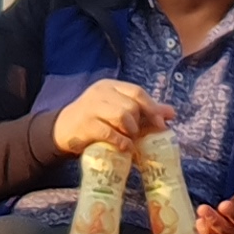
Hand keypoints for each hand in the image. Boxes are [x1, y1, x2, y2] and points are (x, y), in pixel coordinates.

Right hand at [45, 80, 171, 160]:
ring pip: (121, 115)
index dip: (152, 107)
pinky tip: (124, 147)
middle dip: (138, 122)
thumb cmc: (95, 119)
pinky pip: (109, 132)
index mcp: (110, 86)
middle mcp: (100, 93)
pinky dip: (120, 141)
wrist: (63, 129)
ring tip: (129, 139)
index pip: (136, 92)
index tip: (162, 122)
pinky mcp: (85, 125)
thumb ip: (142, 110)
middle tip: (137, 134)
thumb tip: (171, 113)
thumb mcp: (116, 109)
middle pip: (130, 105)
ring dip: (130, 131)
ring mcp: (91, 108)